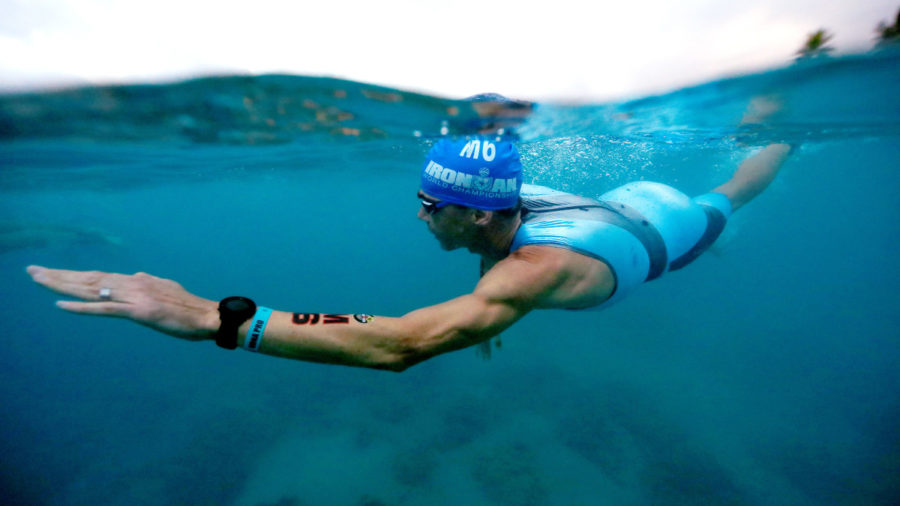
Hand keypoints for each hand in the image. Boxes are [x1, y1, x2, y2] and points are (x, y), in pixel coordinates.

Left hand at [27, 265, 219, 340]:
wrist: (209, 316)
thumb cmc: (191, 308)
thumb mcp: (166, 290)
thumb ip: (148, 284)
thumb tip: (136, 277)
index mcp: (138, 280)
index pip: (99, 276)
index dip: (74, 274)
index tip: (52, 273)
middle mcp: (132, 283)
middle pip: (88, 279)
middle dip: (59, 275)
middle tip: (32, 271)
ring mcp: (134, 297)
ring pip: (91, 289)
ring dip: (62, 285)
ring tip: (39, 279)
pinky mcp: (139, 312)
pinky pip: (104, 310)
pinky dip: (81, 307)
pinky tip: (61, 305)